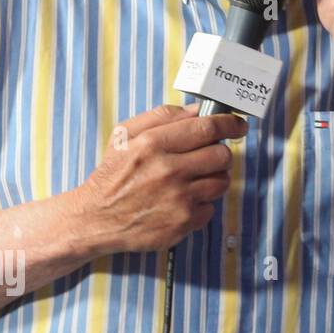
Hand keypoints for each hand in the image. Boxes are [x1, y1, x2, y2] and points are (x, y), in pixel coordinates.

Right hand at [69, 104, 246, 255]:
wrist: (95, 219)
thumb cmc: (113, 175)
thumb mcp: (125, 136)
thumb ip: (162, 116)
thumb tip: (197, 110)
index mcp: (153, 145)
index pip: (207, 128)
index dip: (229, 124)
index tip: (238, 125)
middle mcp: (168, 171)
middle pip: (221, 155)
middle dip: (220, 154)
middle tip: (208, 157)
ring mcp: (178, 199)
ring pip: (221, 182)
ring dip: (213, 179)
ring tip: (192, 180)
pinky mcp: (183, 222)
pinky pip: (211, 208)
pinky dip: (201, 204)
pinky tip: (182, 201)